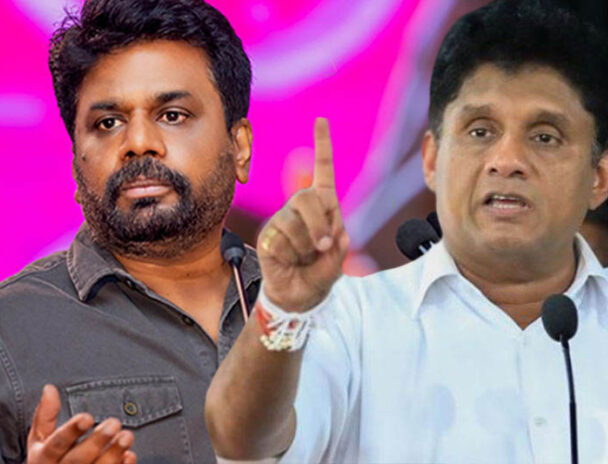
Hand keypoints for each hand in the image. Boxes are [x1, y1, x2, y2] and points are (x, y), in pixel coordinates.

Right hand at [27, 384, 135, 463]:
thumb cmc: (48, 459)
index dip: (71, 432)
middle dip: (96, 442)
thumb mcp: (40, 440)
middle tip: (114, 423)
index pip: (56, 445)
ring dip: (113, 454)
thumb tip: (49, 388)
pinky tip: (129, 455)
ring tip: (127, 436)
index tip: (88, 417)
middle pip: (77, 460)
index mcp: (43, 459)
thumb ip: (45, 416)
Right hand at [258, 118, 348, 310]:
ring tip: (306, 258)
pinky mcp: (268, 236)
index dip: (322, 146)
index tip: (320, 121)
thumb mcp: (338, 258)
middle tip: (323, 246)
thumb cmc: (320, 273)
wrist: (298, 296)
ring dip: (306, 245)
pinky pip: (279, 238)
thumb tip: (331, 229)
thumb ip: (339, 241)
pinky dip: (291, 254)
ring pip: (293, 221)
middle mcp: (299, 207)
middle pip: (306, 197)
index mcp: (322, 206)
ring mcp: (282, 220)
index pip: (322, 171)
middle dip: (318, 224)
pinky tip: (290, 261)